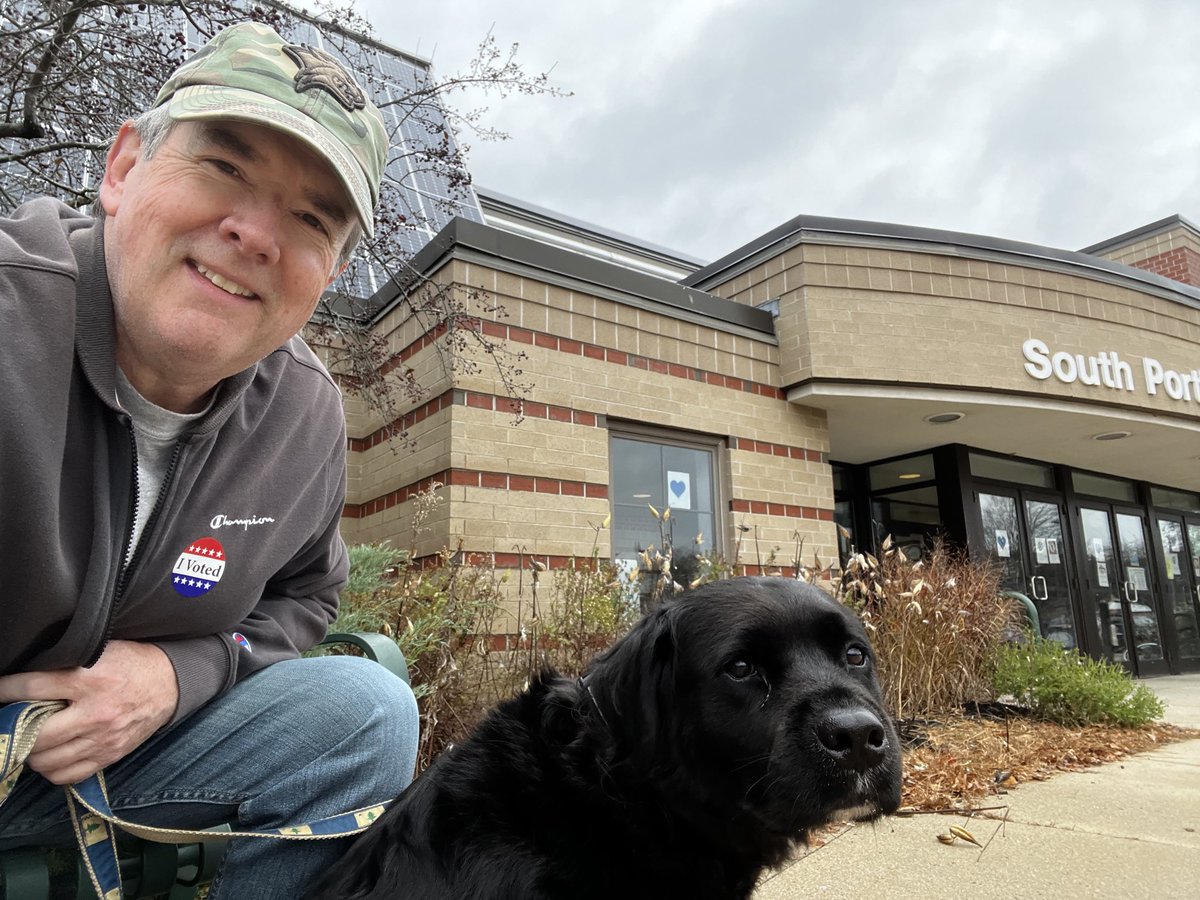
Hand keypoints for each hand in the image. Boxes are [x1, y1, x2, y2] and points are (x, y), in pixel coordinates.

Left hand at [0, 640, 178, 783]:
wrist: (170, 683)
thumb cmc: (131, 664)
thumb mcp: (100, 652)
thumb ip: (66, 664)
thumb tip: (27, 680)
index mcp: (91, 679)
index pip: (32, 687)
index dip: (7, 690)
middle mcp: (96, 712)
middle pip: (36, 734)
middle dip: (16, 731)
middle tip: (13, 723)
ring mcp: (104, 738)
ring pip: (47, 760)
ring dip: (32, 753)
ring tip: (32, 740)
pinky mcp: (110, 754)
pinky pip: (67, 775)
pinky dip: (52, 769)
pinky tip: (52, 755)